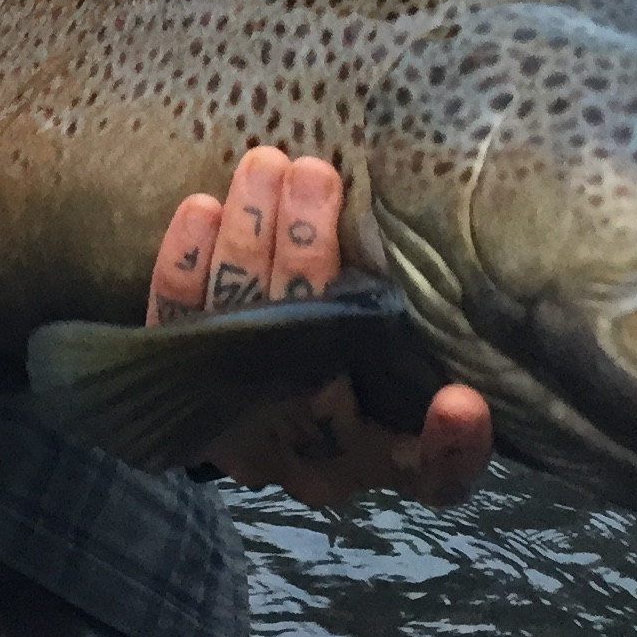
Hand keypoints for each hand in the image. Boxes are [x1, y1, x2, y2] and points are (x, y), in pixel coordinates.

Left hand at [146, 146, 491, 507]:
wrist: (275, 399)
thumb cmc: (372, 378)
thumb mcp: (417, 385)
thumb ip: (449, 405)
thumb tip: (464, 403)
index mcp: (377, 459)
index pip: (424, 471)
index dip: (448, 446)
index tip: (462, 401)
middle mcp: (305, 456)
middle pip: (307, 375)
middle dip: (308, 263)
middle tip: (315, 174)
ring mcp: (236, 427)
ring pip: (236, 337)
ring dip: (248, 244)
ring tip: (265, 166)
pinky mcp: (181, 388)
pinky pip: (172, 328)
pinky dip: (184, 267)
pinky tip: (202, 207)